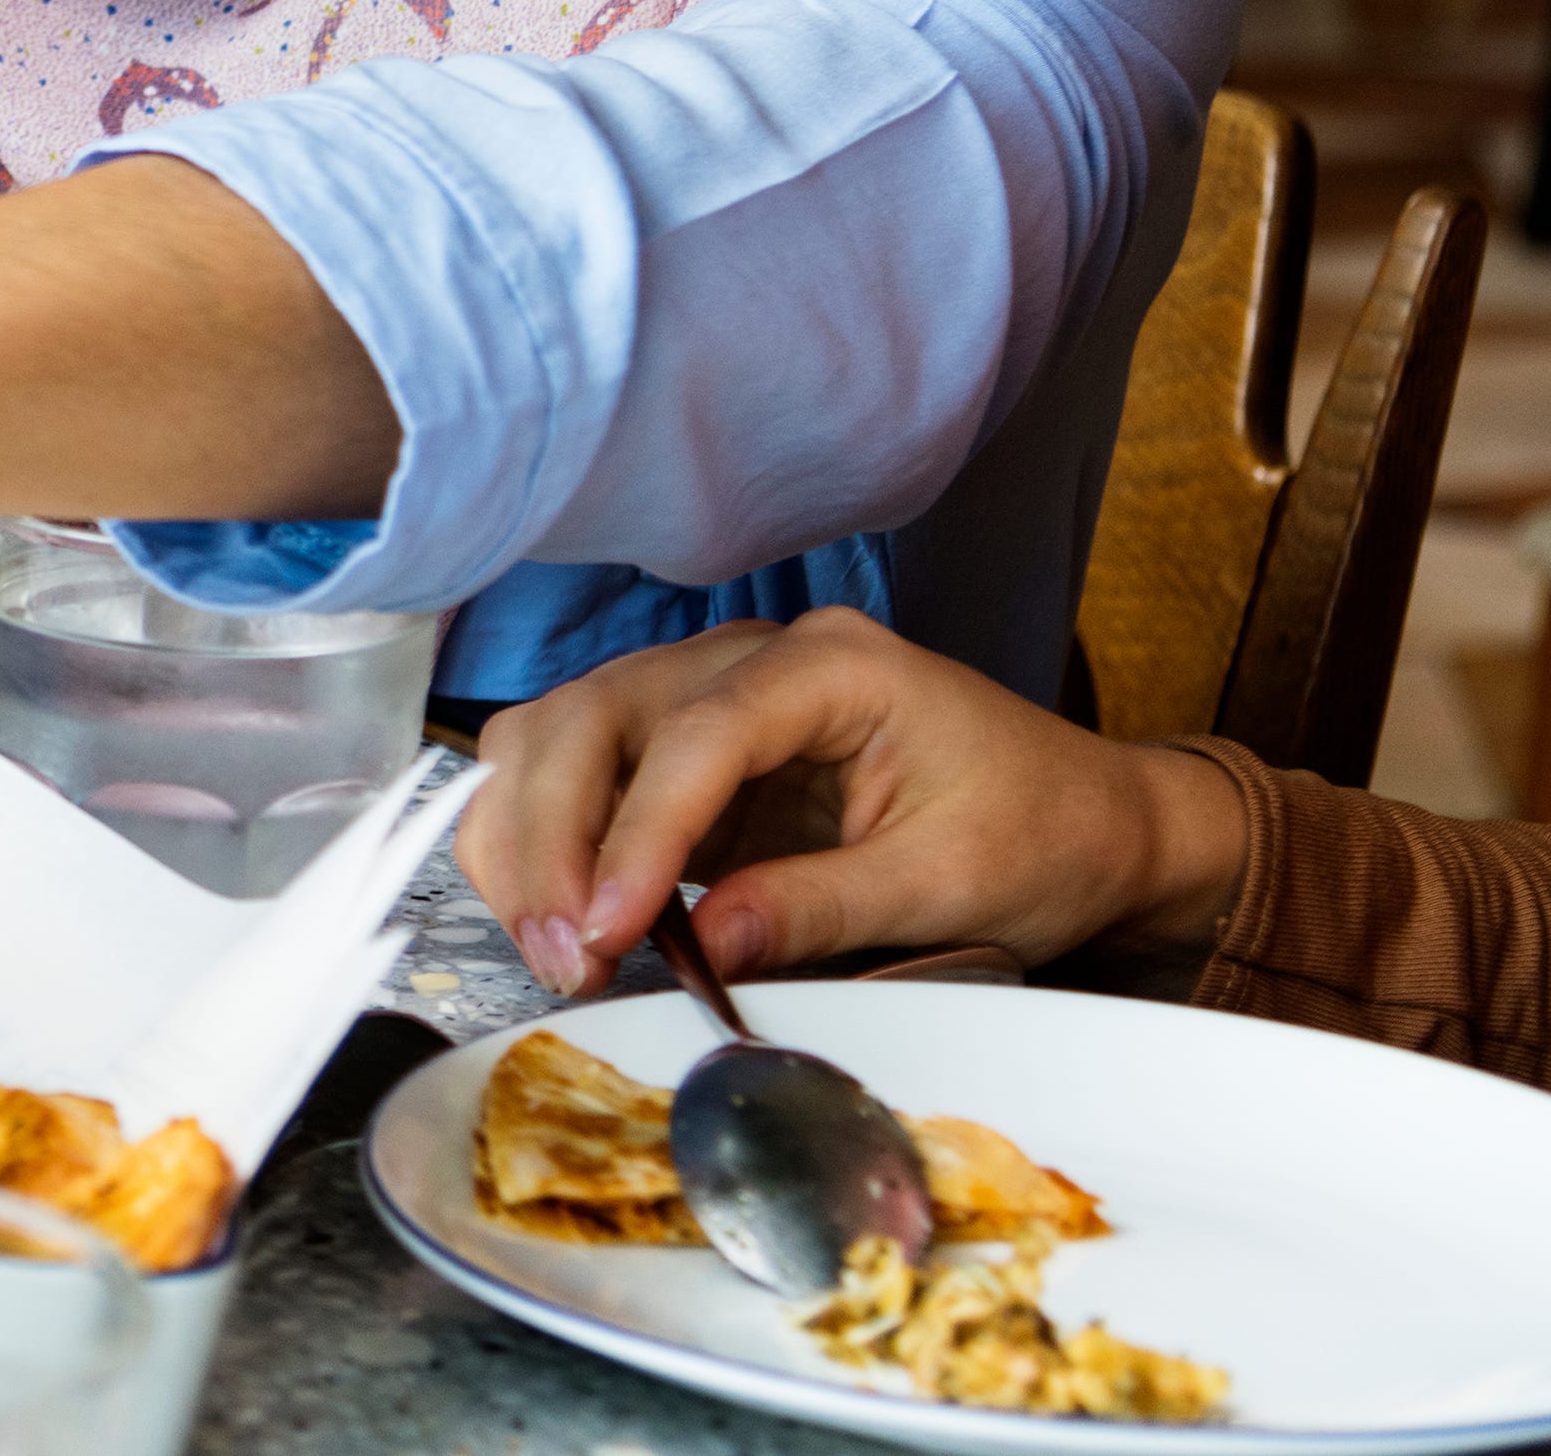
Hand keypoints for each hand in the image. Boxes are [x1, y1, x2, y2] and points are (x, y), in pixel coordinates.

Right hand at [458, 609, 1250, 992]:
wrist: (1090, 822)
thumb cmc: (1043, 837)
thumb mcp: (953, 884)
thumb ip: (824, 906)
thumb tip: (701, 947)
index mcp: (832, 666)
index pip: (695, 733)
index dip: (636, 833)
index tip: (608, 931)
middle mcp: (746, 659)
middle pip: (592, 718)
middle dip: (555, 840)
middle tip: (566, 957)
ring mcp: (702, 698)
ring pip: (555, 736)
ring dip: (527, 840)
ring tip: (554, 949)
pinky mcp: (678, 754)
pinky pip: (569, 776)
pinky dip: (538, 844)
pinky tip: (558, 919)